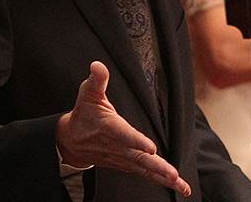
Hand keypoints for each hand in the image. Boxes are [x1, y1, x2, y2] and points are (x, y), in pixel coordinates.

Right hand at [56, 61, 190, 196]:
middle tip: (172, 174)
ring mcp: (123, 158)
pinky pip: (145, 173)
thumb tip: (97, 65)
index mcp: (110, 128)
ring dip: (162, 177)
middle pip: (139, 158)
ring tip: (179, 184)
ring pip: (144, 169)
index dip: (137, 142)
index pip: (125, 136)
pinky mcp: (127, 164)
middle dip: (156, 167)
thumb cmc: (83, 115)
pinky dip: (160, 180)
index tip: (151, 149)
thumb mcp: (87, 94)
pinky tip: (177, 185)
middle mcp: (118, 147)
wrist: (71, 141)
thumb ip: (96, 80)